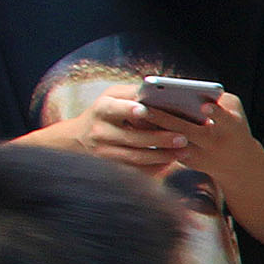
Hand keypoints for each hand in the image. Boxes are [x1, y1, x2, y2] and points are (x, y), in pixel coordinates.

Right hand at [33, 95, 190, 173]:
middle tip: (182, 138)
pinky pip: (135, 170)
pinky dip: (155, 167)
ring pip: (136, 157)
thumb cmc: (106, 111)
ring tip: (183, 151)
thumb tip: (162, 95)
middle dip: (159, 139)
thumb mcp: (113, 96)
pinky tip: (171, 162)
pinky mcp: (110, 166)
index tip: (144, 111)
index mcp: (101, 109)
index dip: (128, 110)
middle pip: (132, 137)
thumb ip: (134, 93)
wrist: (79, 136)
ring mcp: (104, 152)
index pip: (114, 109)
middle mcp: (100, 131)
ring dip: (162, 156)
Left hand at [144, 83, 262, 170]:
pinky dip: (153, 135)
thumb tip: (186, 91)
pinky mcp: (186, 161)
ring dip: (154, 128)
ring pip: (173, 141)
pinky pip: (166, 148)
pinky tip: (139, 124)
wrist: (238, 164)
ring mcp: (200, 155)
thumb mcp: (234, 112)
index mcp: (232, 128)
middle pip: (189, 131)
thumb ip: (217, 100)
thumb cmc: (232, 128)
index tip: (205, 105)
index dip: (216, 113)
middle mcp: (215, 143)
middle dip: (167, 119)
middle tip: (146, 107)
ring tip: (137, 114)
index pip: (226, 119)